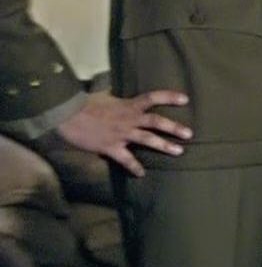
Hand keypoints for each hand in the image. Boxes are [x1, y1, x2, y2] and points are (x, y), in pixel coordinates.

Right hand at [54, 90, 191, 176]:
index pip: (153, 97)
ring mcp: (121, 134)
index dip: (169, 97)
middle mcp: (129, 119)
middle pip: (156, 122)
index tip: (185, 99)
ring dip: (164, 146)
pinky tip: (142, 174)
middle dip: (174, 128)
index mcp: (128, 105)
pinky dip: (134, 167)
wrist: (67, 114)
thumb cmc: (83, 103)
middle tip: (190, 134)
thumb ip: (116, 97)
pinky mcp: (111, 147)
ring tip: (180, 152)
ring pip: (148, 140)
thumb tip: (116, 92)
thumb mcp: (104, 95)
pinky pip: (126, 159)